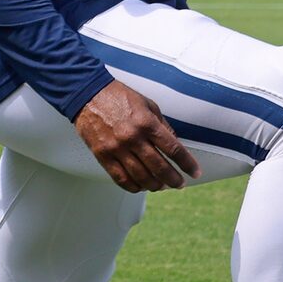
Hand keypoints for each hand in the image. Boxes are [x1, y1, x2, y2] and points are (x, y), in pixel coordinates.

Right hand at [74, 77, 199, 191]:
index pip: (173, 149)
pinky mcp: (102, 155)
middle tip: (179, 184)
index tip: (195, 172)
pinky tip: (141, 187)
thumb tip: (175, 144)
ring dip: (155, 186)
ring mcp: (116, 148)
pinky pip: (120, 178)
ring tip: (161, 186)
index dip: (187, 164)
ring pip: (141, 177)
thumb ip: (163, 125)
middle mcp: (133, 137)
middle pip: (159, 167)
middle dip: (173, 180)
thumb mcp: (148, 105)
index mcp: (147, 123)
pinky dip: (133, 187)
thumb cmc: (119, 97)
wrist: (87, 94)